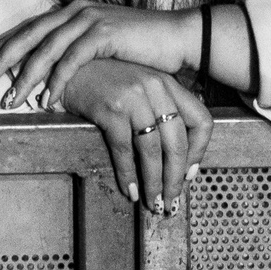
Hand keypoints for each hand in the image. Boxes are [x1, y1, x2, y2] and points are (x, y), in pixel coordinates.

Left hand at [0, 0, 193, 110]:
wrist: (175, 39)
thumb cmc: (138, 48)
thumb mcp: (100, 47)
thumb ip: (76, 51)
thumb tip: (51, 71)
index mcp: (71, 11)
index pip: (29, 29)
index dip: (4, 47)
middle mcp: (75, 10)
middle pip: (29, 36)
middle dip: (2, 59)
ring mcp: (89, 19)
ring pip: (46, 50)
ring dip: (25, 76)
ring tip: (10, 100)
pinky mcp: (104, 33)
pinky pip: (72, 60)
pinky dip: (56, 81)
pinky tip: (45, 100)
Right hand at [60, 58, 212, 212]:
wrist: (69, 67)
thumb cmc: (105, 80)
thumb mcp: (140, 86)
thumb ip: (159, 110)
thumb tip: (174, 158)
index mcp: (168, 83)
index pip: (201, 121)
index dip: (199, 153)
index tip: (188, 174)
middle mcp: (155, 87)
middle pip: (177, 142)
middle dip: (175, 178)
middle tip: (171, 200)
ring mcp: (132, 97)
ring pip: (152, 150)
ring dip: (154, 183)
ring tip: (153, 202)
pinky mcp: (110, 108)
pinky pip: (124, 150)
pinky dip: (128, 175)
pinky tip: (130, 190)